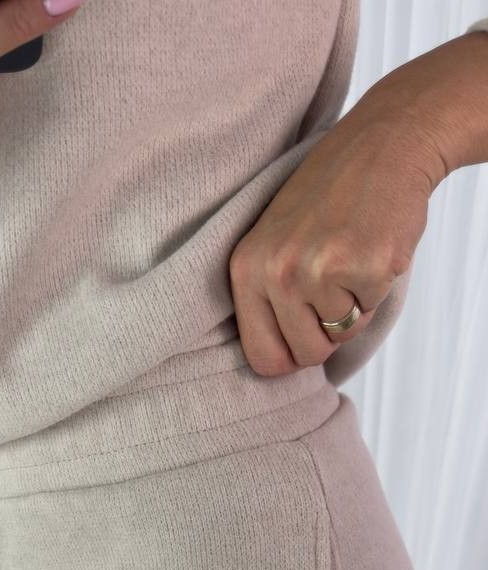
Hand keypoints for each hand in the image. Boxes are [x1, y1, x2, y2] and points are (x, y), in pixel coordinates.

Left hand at [228, 100, 438, 378]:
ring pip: (340, 336)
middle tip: (333, 284)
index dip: (290, 355)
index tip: (303, 333)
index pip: (262, 358)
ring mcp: (321, 271)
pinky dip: (376, 287)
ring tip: (350, 259)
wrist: (383, 145)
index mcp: (246, 269)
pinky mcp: (366, 268)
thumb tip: (275, 365)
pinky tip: (370, 247)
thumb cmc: (328, 198)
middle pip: (306, 355)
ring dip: (353, 307)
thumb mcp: (274, 241)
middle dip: (326, 333)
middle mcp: (278, 273)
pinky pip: (371, 311)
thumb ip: (266, 298)